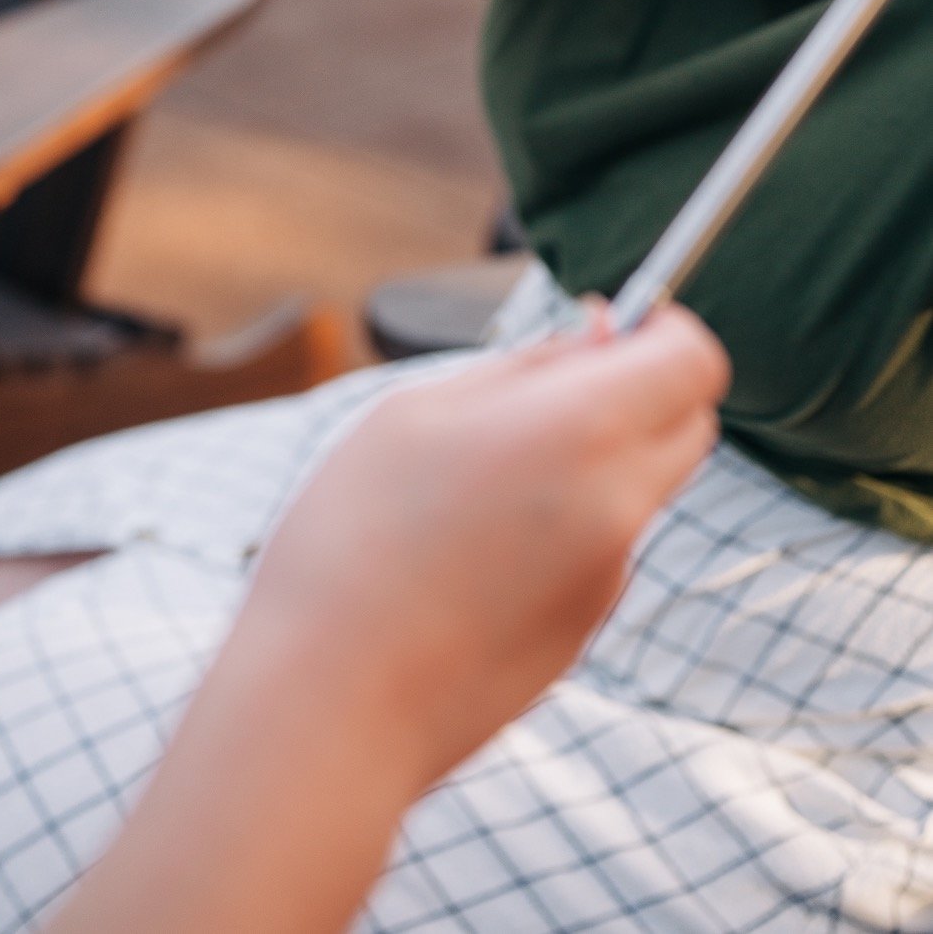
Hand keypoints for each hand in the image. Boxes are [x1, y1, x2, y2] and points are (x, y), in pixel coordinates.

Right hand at [247, 306, 728, 803]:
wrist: (333, 701)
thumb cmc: (356, 538)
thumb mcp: (420, 410)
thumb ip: (527, 365)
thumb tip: (605, 330)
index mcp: (581, 431)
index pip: (693, 362)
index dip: (665, 330)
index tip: (613, 325)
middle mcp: (619, 504)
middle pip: (687, 422)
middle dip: (640, 389)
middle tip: (543, 390)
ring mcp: (611, 577)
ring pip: (639, 484)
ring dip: (594, 459)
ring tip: (472, 483)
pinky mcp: (588, 629)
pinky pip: (601, 546)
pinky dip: (563, 525)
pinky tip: (469, 550)